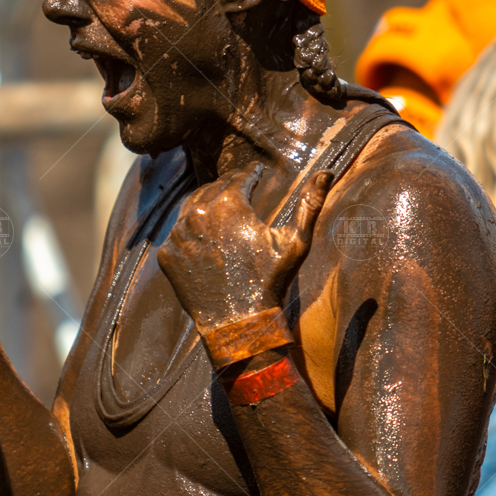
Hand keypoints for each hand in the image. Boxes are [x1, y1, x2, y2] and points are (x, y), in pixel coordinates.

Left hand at [158, 165, 333, 330]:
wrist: (239, 324)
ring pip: (192, 207)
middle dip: (229, 188)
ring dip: (207, 205)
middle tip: (240, 190)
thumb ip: (311, 204)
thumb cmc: (270, 281)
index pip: (239, 178)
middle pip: (213, 189)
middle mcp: (198, 213)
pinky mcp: (167, 254)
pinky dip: (191, 231)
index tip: (256, 173)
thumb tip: (327, 172)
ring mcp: (178, 234)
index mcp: (228, 204)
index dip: (251, 174)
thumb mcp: (297, 242)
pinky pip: (178, 232)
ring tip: (222, 209)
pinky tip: (205, 238)